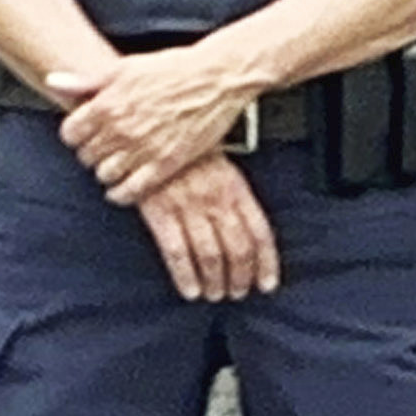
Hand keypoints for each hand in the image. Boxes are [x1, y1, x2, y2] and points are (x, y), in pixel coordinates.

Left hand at [58, 39, 259, 198]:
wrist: (214, 79)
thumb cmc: (170, 69)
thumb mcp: (122, 69)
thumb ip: (85, 81)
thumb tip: (51, 80)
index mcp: (107, 104)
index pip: (71, 133)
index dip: (74, 136)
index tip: (81, 137)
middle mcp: (121, 129)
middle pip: (87, 155)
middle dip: (89, 154)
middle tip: (97, 152)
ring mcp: (143, 148)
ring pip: (106, 174)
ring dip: (105, 173)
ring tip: (110, 168)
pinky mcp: (167, 164)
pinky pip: (133, 189)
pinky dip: (122, 193)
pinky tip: (120, 191)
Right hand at [131, 151, 279, 301]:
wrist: (148, 123)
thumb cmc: (183, 142)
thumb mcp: (219, 160)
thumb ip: (234, 192)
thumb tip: (249, 227)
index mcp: (233, 186)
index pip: (259, 233)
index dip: (267, 263)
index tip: (266, 283)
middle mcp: (214, 198)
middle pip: (238, 250)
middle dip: (240, 278)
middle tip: (238, 292)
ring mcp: (187, 205)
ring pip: (211, 256)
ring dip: (215, 282)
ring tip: (214, 293)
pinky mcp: (159, 210)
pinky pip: (176, 251)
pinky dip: (185, 276)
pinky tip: (189, 288)